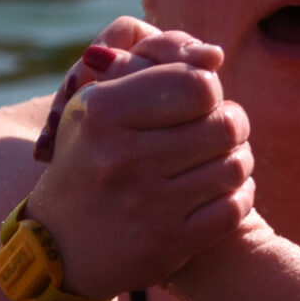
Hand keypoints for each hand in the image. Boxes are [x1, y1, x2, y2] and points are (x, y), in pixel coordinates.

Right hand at [26, 19, 255, 297]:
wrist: (59, 246)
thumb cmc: (88, 158)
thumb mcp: (94, 104)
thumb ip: (147, 66)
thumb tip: (214, 54)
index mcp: (102, 113)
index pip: (197, 84)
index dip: (209, 88)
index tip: (200, 98)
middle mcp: (123, 158)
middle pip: (224, 124)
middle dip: (232, 122)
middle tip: (221, 127)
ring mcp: (148, 205)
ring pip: (235, 165)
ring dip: (238, 158)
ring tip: (222, 157)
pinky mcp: (170, 244)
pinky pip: (234, 208)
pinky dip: (239, 194)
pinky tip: (224, 189)